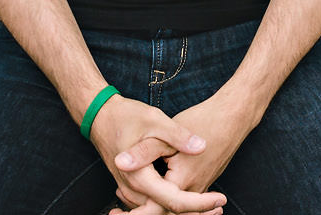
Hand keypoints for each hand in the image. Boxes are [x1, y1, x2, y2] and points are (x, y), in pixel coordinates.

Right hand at [91, 95, 224, 214]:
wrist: (100, 115)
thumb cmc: (127, 116)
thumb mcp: (156, 121)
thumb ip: (179, 137)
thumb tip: (201, 147)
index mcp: (142, 178)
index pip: (175, 202)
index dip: (200, 204)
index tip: (220, 200)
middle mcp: (134, 190)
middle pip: (168, 212)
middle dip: (195, 211)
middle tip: (220, 207)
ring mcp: (131, 191)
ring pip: (159, 210)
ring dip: (184, 210)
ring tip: (210, 206)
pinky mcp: (132, 187)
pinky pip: (153, 203)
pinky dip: (170, 204)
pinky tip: (187, 198)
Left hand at [123, 92, 256, 210]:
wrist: (234, 115)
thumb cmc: (203, 120)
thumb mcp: (167, 131)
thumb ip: (143, 150)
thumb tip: (119, 162)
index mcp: (182, 180)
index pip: (155, 208)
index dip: (134, 214)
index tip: (114, 213)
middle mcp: (194, 188)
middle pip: (165, 210)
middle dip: (141, 213)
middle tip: (115, 212)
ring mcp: (201, 184)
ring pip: (174, 204)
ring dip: (152, 206)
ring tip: (125, 202)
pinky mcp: (203, 178)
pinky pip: (182, 196)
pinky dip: (164, 196)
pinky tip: (149, 186)